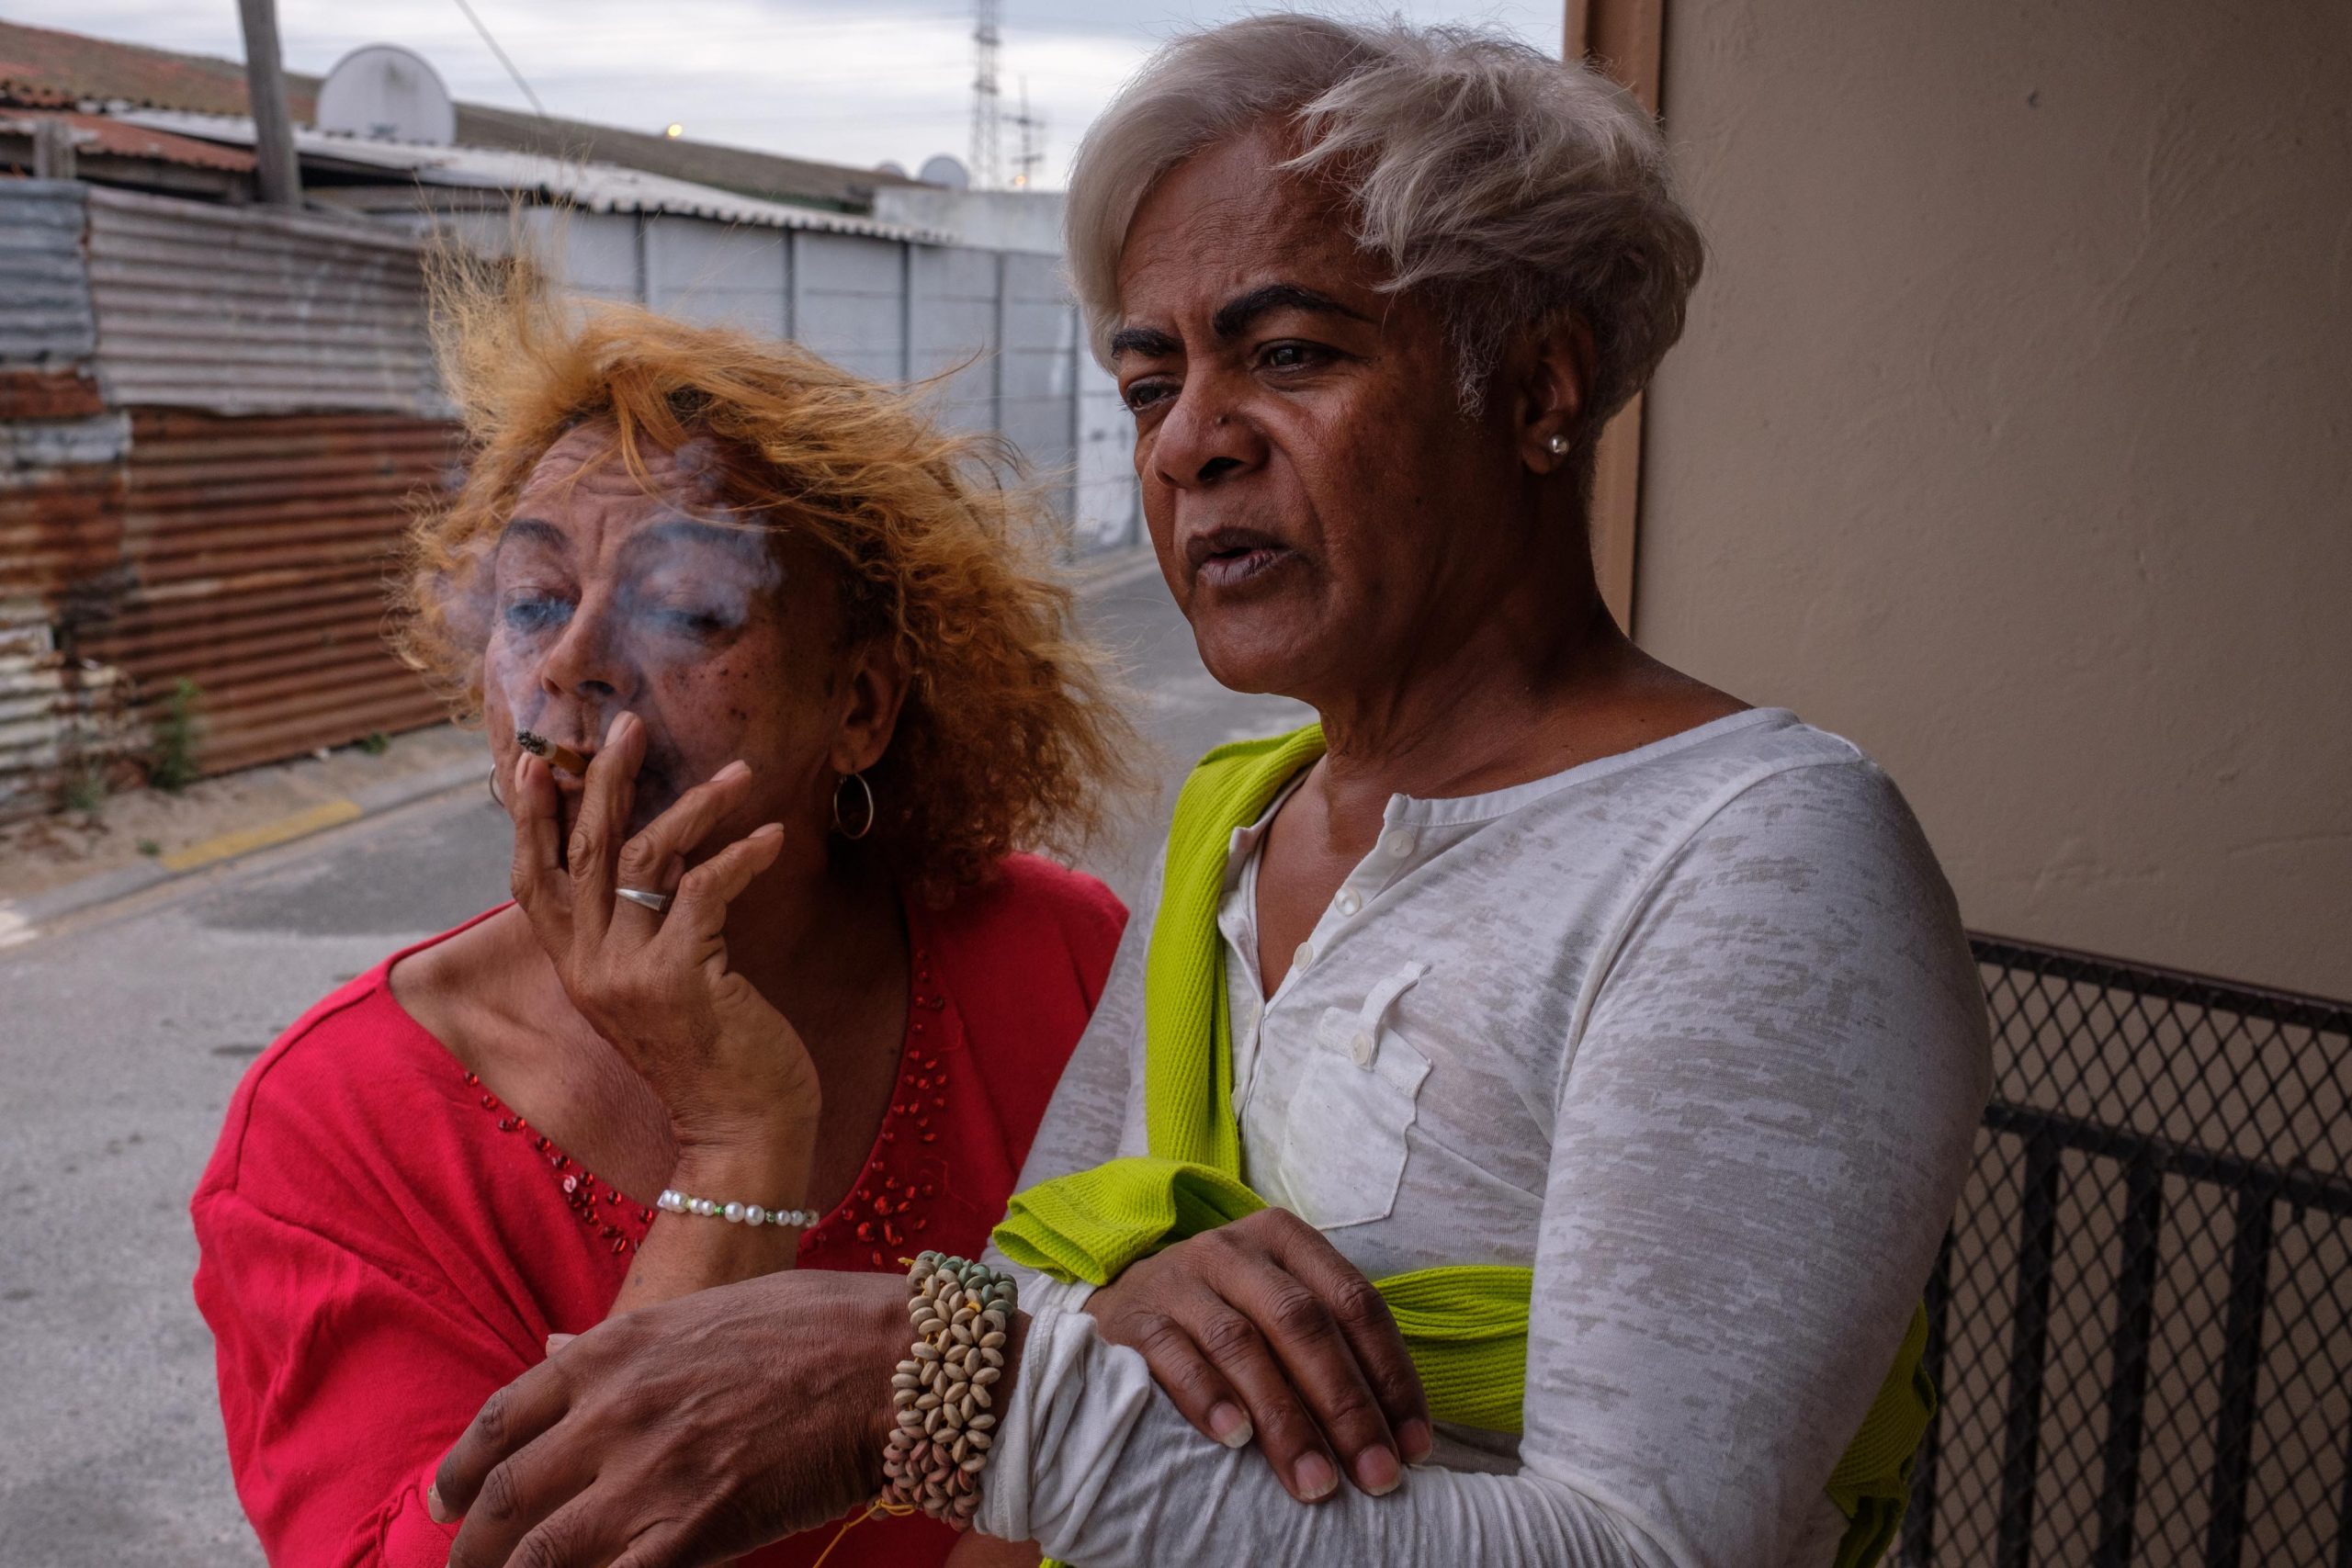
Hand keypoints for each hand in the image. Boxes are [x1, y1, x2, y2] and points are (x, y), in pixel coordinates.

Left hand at [432, 1270, 911, 1567]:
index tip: (445, 1500)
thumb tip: (552, 1349)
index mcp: (615, 1351)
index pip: (503, 1419)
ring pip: (538, 1553)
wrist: (892, 1362)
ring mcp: (649, 1475)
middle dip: (469, 1545)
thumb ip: (620, 1341)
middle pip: (505, 1496)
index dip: (460, 1470)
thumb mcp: (703, 1309)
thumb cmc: (815, 1325)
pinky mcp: (692, 1530)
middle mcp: (614, 1411)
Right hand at [506, 711, 818, 1146]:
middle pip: (583, 851)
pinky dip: (742, 854)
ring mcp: (630, 974)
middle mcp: (590, 968)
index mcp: (578, 968)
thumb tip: (653, 856)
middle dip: (603, 779)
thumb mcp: (660, 988)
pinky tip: (772, 835)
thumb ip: (644, 930)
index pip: (532, 881)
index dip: (529, 819)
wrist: (741, 1134)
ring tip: (738, 771)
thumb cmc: (713, 1055)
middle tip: (628, 724)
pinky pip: (706, 889)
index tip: (533, 759)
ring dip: (693, 805)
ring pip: (643, 858)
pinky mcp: (681, 979)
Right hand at [1084, 1207, 1429, 1501]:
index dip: (1390, 1375)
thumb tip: (1397, 1435)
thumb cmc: (1221, 1318)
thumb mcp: (1277, 1311)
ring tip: (1314, 1480)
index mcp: (1286, 1242)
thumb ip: (1331, 1349)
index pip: (1354, 1302)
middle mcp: (1235, 1250)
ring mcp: (1181, 1278)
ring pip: (1242, 1342)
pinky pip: (1173, 1354)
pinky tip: (1236, 1440)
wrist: (1120, 1305)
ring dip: (1285, 1419)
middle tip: (1375, 1476)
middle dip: (1346, 1406)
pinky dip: (1209, 1396)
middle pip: (1303, 1323)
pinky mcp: (1135, 1314)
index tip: (1413, 1446)